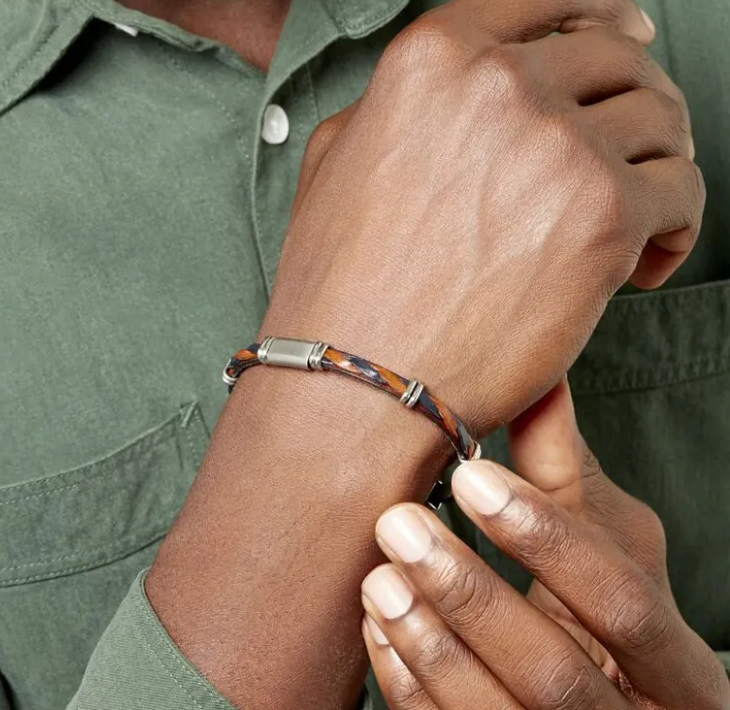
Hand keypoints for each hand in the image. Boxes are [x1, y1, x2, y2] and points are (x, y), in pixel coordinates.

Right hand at [265, 0, 702, 432]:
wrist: (357, 376)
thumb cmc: (341, 280)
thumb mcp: (337, 155)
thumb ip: (401, 100)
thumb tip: (454, 92)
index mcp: (432, 58)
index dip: (598, 1)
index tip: (625, 25)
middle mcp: (498, 82)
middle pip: (617, 56)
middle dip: (634, 99)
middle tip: (630, 146)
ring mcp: (558, 144)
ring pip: (660, 119)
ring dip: (656, 163)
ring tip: (632, 217)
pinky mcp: (605, 214)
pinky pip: (683, 191)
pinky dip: (678, 225)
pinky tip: (644, 259)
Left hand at [362, 381, 729, 709]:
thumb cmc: (607, 612)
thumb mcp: (609, 545)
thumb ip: (567, 471)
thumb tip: (539, 371)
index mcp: (673, 660)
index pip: (620, 601)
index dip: (546, 539)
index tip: (472, 477)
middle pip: (553, 673)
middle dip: (471, 596)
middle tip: (400, 524)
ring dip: (430, 647)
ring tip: (378, 578)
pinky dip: (410, 688)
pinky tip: (378, 630)